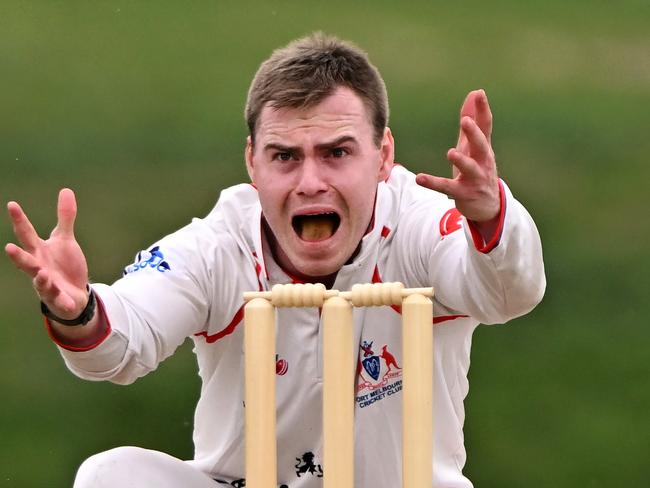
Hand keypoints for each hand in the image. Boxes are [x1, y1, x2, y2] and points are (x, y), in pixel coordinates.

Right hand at [5, 189, 89, 319]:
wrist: (75, 293)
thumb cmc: (64, 265)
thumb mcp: (66, 240)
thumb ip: (65, 217)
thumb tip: (66, 190)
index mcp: (39, 251)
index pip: (27, 234)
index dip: (19, 220)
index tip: (12, 204)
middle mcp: (39, 268)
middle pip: (27, 261)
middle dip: (18, 256)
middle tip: (9, 247)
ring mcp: (47, 285)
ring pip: (40, 282)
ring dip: (39, 279)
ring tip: (42, 273)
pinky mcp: (59, 299)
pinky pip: (59, 300)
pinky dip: (60, 299)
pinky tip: (62, 297)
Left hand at [415, 89, 499, 224]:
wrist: (488, 206)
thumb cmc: (479, 169)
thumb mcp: (475, 146)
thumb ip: (473, 121)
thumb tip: (474, 93)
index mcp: (484, 148)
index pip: (485, 126)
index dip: (483, 110)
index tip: (480, 94)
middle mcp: (483, 161)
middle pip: (481, 145)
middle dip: (474, 133)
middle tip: (465, 121)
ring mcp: (475, 178)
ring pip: (469, 168)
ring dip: (461, 161)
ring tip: (451, 153)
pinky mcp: (463, 193)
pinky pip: (447, 188)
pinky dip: (433, 183)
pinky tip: (420, 178)